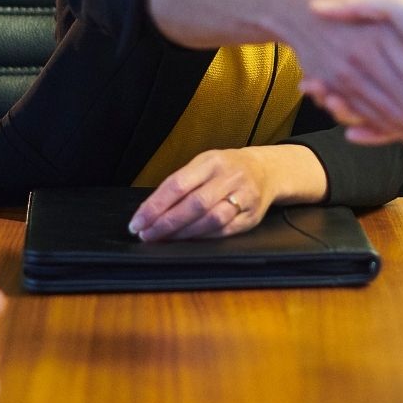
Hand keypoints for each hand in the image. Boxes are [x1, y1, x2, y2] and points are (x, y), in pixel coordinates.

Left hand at [127, 146, 294, 241]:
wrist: (265, 171)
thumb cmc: (226, 169)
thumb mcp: (203, 165)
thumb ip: (181, 184)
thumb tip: (150, 210)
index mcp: (211, 161)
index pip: (177, 184)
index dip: (155, 206)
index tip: (137, 221)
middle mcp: (229, 177)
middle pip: (194, 204)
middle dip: (166, 223)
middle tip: (146, 234)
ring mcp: (243, 197)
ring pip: (211, 219)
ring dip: (183, 234)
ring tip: (163, 239)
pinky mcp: (251, 217)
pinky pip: (224, 231)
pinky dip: (202, 238)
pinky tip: (187, 241)